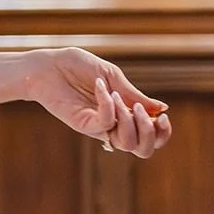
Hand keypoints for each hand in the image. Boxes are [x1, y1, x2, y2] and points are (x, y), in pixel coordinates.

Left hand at [24, 48, 172, 158]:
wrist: (48, 64)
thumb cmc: (78, 67)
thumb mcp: (111, 75)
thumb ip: (134, 94)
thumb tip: (162, 108)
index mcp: (124, 112)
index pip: (150, 135)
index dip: (163, 132)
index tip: (165, 116)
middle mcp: (114, 124)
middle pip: (143, 149)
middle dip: (151, 133)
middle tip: (142, 111)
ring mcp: (99, 126)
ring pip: (127, 143)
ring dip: (132, 122)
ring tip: (119, 97)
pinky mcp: (83, 124)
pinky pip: (105, 123)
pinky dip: (109, 106)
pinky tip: (101, 88)